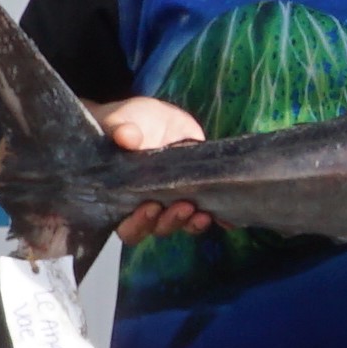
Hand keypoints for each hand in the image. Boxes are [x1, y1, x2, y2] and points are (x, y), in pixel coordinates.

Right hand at [98, 96, 213, 241]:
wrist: (153, 118)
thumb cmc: (127, 126)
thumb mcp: (121, 124)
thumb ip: (121, 131)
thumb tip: (125, 136)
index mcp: (123, 198)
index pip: (126, 227)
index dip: (138, 224)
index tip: (151, 207)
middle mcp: (147, 206)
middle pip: (157, 228)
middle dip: (170, 221)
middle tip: (183, 205)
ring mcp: (172, 202)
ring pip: (181, 224)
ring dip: (192, 222)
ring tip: (202, 212)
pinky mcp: (195, 194)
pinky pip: (205, 214)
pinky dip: (216, 218)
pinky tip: (225, 218)